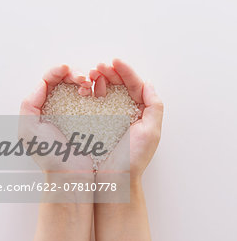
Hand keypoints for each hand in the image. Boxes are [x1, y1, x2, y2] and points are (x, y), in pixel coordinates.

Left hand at [19, 64, 93, 179]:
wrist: (72, 176)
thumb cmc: (50, 157)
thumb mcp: (29, 129)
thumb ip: (29, 103)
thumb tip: (43, 82)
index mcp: (43, 108)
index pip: (49, 81)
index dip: (58, 71)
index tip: (67, 70)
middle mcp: (59, 107)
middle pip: (66, 80)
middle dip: (74, 73)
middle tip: (82, 79)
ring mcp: (77, 112)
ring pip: (81, 85)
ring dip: (86, 79)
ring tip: (88, 84)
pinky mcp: (93, 118)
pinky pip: (95, 96)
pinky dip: (96, 88)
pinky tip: (96, 90)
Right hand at [91, 59, 163, 179]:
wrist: (112, 180)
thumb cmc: (132, 159)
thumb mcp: (151, 132)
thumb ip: (154, 106)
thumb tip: (148, 84)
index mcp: (140, 112)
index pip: (134, 85)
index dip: (125, 71)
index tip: (115, 61)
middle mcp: (125, 111)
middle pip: (119, 84)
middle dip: (110, 72)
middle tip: (99, 67)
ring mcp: (109, 116)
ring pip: (105, 90)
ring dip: (98, 79)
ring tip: (91, 74)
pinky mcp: (95, 122)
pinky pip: (93, 102)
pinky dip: (90, 91)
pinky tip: (86, 87)